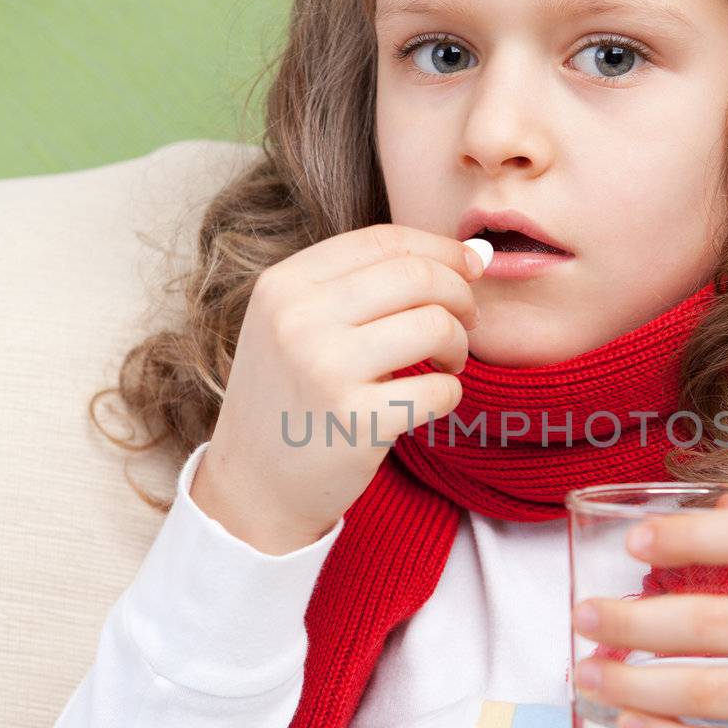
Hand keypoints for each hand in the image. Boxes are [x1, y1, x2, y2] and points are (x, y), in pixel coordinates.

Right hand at [190, 224, 484, 552]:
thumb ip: (366, 284)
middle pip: (417, 276)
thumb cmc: (291, 398)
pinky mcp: (356, 421)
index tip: (471, 266)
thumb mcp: (294, 324)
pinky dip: (450, 392)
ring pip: (435, 325)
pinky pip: (439, 388)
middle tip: (467, 319)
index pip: (383, 240)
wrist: (252, 486)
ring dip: (459, 343)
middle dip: (460, 294)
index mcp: (284, 285)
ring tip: (447, 362)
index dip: (440, 248)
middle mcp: (299, 320)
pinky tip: (432, 400)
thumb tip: (475, 253)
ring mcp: (326, 370)